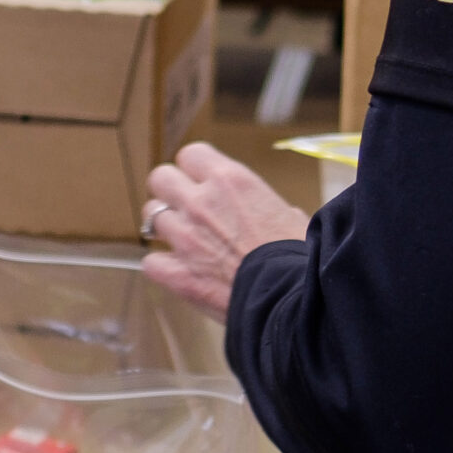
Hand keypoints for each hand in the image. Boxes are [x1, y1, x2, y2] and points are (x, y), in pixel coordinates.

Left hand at [138, 142, 308, 321]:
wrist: (295, 299)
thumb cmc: (300, 257)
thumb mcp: (289, 214)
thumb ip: (263, 205)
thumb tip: (268, 213)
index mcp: (230, 180)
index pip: (190, 154)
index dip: (194, 169)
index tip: (201, 181)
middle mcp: (201, 202)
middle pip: (160, 178)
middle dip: (170, 190)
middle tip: (185, 207)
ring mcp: (185, 238)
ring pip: (151, 216)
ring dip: (166, 226)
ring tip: (184, 239)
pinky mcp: (178, 274)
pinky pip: (151, 262)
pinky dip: (163, 267)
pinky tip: (180, 271)